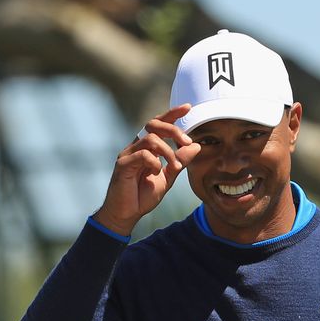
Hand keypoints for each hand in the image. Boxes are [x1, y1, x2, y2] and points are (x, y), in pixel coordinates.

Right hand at [93, 104, 199, 235]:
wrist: (127, 213)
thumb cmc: (143, 195)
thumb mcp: (168, 177)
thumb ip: (180, 161)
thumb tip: (196, 146)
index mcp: (147, 147)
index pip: (159, 124)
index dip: (172, 114)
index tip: (188, 107)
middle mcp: (136, 146)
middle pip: (153, 124)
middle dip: (173, 130)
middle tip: (187, 142)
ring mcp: (127, 154)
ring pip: (150, 139)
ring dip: (168, 152)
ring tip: (175, 167)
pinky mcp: (122, 164)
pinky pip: (142, 154)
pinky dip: (154, 162)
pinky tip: (155, 173)